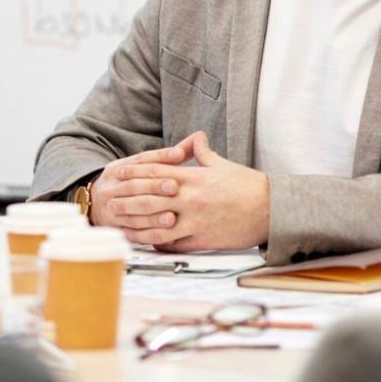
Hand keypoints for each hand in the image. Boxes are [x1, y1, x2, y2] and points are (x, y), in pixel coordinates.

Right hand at [89, 136, 196, 230]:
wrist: (97, 207)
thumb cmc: (130, 184)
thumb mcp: (141, 168)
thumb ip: (169, 157)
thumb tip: (198, 137)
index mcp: (118, 168)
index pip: (141, 160)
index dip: (161, 156)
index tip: (179, 155)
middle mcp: (111, 186)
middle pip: (135, 184)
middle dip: (155, 186)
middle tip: (175, 187)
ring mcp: (111, 207)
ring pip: (132, 209)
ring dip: (153, 213)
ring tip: (173, 216)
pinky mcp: (116, 227)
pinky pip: (133, 231)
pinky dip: (150, 231)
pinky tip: (165, 233)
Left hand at [103, 131, 269, 251]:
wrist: (270, 209)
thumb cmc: (248, 186)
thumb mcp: (223, 164)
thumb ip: (203, 153)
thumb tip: (196, 137)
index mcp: (194, 177)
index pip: (156, 172)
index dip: (133, 172)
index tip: (117, 174)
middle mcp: (191, 197)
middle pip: (151, 197)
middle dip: (128, 199)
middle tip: (110, 202)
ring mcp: (196, 219)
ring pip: (158, 222)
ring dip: (137, 224)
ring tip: (121, 225)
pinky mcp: (202, 238)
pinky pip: (174, 243)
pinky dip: (158, 243)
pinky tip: (146, 242)